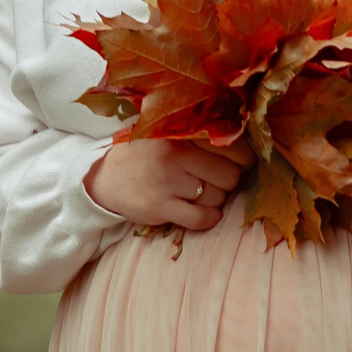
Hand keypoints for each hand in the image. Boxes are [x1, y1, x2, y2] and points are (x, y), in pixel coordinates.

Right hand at [84, 137, 253, 229]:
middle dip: (228, 181)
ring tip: (199, 193)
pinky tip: (203, 213)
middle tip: (214, 180)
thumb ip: (201, 136)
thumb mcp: (170, 134)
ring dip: (215, 200)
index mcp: (182, 132)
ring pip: (218, 198)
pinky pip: (202, 218)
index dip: (242, 159)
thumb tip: (248, 146)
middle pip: (230, 175)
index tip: (239, 163)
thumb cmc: (146, 154)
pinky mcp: (160, 207)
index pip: (234, 147)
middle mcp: (175, 155)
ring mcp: (167, 182)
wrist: (103, 176)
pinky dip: (209, 219)